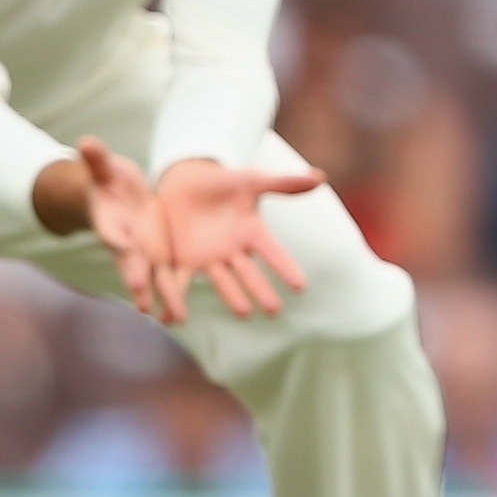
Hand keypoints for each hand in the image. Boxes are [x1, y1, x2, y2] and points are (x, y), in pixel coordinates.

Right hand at [67, 138, 171, 318]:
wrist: (120, 195)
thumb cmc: (109, 181)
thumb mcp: (105, 168)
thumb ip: (97, 159)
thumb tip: (85, 141)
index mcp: (111, 221)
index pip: (112, 232)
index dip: (117, 241)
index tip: (121, 249)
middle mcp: (126, 242)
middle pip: (132, 264)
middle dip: (138, 281)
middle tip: (143, 302)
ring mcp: (143, 251)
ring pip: (153, 277)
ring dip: (163, 297)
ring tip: (175, 319)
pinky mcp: (160, 254)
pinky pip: (169, 276)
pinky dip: (173, 295)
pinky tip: (181, 316)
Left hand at [146, 149, 316, 321]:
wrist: (185, 181)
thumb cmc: (222, 182)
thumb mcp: (251, 180)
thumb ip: (282, 183)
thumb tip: (321, 177)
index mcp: (252, 233)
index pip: (274, 254)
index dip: (286, 269)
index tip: (301, 286)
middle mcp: (234, 251)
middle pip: (251, 274)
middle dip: (262, 291)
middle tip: (274, 310)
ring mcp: (210, 257)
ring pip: (223, 282)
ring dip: (233, 297)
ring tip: (244, 314)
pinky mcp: (184, 259)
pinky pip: (181, 281)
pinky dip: (177, 300)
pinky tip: (175, 319)